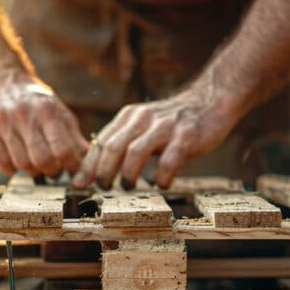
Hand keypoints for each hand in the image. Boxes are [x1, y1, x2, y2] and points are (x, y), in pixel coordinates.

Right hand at [0, 70, 88, 176]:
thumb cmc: (33, 100)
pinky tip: (16, 157)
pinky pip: (3, 163)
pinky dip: (13, 167)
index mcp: (45, 109)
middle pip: (42, 160)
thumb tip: (90, 163)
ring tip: (34, 160)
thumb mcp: (57, 110)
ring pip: (22, 164)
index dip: (71, 166)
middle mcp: (22, 114)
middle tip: (53, 168)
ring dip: (32, 169)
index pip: (62, 149)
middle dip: (51, 170)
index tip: (73, 169)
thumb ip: (73, 137)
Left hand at [71, 90, 238, 189]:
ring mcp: (165, 127)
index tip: (79, 183)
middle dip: (104, 171)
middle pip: (114, 147)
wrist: (209, 102)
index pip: (102, 141)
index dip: (88, 165)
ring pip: (136, 152)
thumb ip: (123, 140)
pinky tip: (161, 184)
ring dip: (128, 174)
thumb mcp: (143, 123)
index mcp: (129, 116)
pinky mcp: (186, 136)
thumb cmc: (172, 121)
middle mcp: (144, 119)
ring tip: (126, 186)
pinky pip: (169, 160)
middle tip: (102, 188)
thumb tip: (97, 168)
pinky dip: (162, 176)